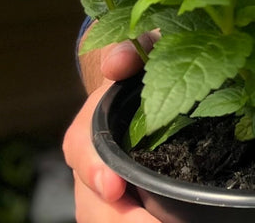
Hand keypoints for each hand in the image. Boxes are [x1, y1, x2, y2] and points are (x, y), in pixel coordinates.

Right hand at [63, 37, 160, 222]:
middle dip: (118, 219)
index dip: (95, 171)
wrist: (141, 84)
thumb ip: (129, 51)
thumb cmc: (141, 64)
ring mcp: (106, 189)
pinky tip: (171, 222)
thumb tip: (117, 64)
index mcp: (88, 128)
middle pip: (92, 203)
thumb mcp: (138, 49)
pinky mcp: (126, 202)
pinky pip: (124, 220)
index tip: (114, 186)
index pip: (83, 151)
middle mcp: (91, 165)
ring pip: (104, 218)